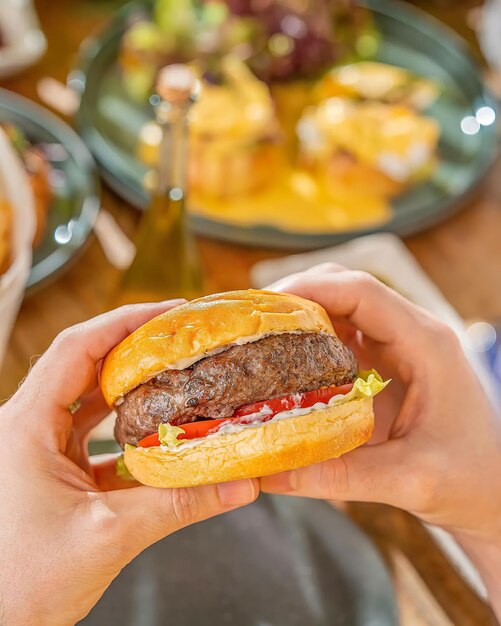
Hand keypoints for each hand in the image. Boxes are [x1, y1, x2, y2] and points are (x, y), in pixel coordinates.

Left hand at [0, 302, 257, 625]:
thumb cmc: (22, 585)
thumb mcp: (109, 536)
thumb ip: (179, 505)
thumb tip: (240, 484)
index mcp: (24, 426)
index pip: (75, 349)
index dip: (123, 322)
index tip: (168, 313)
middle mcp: (27, 428)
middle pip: (84, 365)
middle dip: (133, 348)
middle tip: (180, 339)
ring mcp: (39, 450)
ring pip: (89, 400)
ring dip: (131, 387)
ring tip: (175, 374)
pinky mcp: (53, 472)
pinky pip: (93, 436)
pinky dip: (127, 429)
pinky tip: (161, 432)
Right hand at [260, 264, 500, 613]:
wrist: (494, 491)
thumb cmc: (470, 480)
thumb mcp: (408, 480)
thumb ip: (340, 476)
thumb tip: (267, 473)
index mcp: (426, 344)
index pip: (363, 293)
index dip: (311, 288)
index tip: (267, 305)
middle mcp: (412, 334)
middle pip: (347, 289)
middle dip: (298, 297)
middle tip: (255, 323)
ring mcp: (399, 347)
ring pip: (342, 308)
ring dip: (301, 317)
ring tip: (259, 339)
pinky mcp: (386, 364)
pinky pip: (343, 336)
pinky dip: (310, 341)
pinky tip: (285, 363)